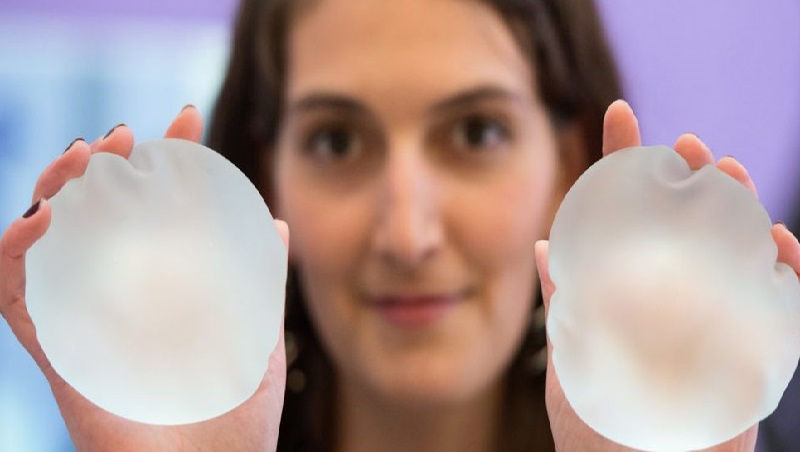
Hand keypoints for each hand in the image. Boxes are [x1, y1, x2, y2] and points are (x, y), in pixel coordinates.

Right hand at [0, 107, 287, 451]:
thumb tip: (273, 222)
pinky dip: (16, 252)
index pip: (163, 206)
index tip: (188, 117)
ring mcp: (89, 318)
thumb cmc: (238, 417)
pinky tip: (45, 219)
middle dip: (106, 165)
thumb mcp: (257, 337)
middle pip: (100, 212)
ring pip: (52, 239)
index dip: (172, 158)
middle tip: (125, 138)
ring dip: (58, 189)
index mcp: (171, 285)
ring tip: (84, 157)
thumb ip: (259, 280)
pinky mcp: (58, 352)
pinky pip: (16, 295)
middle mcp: (125, 295)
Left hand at [535, 100, 798, 451]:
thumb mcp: (573, 361)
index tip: (618, 112)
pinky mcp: (749, 350)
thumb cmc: (596, 430)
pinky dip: (778, 268)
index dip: (621, 160)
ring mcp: (712, 318)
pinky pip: (773, 300)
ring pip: (732, 246)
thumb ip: (567, 303)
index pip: (620, 212)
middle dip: (691, 177)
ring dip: (736, 207)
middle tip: (687, 147)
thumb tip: (546, 244)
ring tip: (728, 175)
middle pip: (685, 219)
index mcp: (622, 287)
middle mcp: (669, 294)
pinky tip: (774, 241)